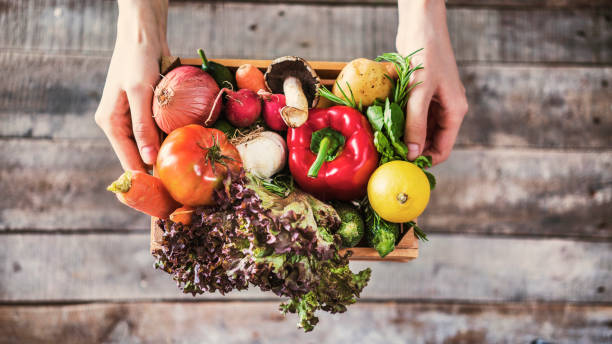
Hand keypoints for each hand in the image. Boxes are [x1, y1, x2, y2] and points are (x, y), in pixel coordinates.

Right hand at [95, 0, 169, 171]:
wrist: (143, 35)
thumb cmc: (138, 60)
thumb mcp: (141, 93)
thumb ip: (144, 127)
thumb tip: (150, 159)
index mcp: (110, 123)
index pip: (128, 161)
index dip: (145, 179)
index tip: (164, 195)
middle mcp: (118, 124)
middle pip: (138, 156)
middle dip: (158, 169)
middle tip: (179, 187)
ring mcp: (131, 118)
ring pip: (149, 145)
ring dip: (165, 154)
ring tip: (184, 172)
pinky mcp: (145, 111)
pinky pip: (157, 132)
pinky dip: (169, 138)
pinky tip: (184, 148)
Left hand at [396, 0, 467, 164]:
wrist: (421, 24)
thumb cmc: (426, 55)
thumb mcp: (420, 92)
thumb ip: (416, 123)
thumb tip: (412, 153)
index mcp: (455, 111)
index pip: (443, 148)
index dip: (425, 160)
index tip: (403, 166)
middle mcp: (446, 108)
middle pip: (429, 140)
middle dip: (411, 148)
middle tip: (388, 155)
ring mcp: (433, 101)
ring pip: (418, 128)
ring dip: (403, 135)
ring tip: (384, 141)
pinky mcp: (420, 93)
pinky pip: (410, 114)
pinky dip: (399, 120)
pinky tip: (385, 124)